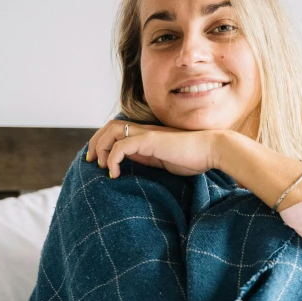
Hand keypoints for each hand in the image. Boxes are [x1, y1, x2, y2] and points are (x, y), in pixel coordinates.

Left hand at [85, 119, 219, 177]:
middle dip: (95, 143)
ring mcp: (147, 134)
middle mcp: (144, 131)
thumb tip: (129, 163)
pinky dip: (112, 158)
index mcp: (146, 135)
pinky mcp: (151, 141)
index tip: (98, 162)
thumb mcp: (164, 161)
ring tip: (101, 166)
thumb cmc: (193, 158)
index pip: (116, 131)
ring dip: (100, 148)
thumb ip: (147, 158)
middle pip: (109, 126)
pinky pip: (122, 145)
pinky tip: (114, 173)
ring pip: (112, 131)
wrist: (211, 150)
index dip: (102, 143)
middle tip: (90, 162)